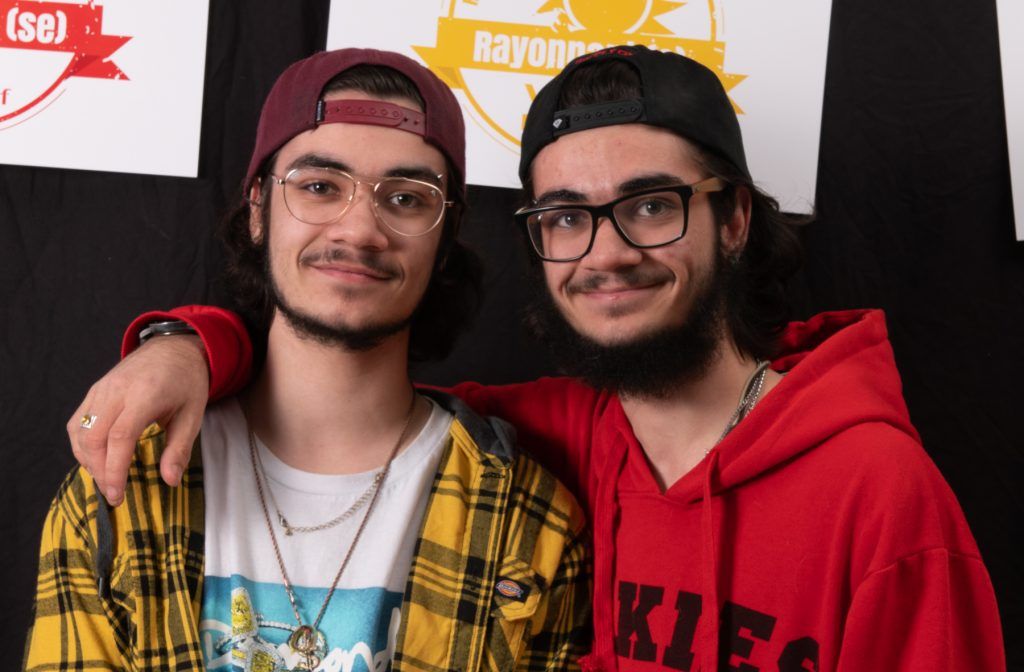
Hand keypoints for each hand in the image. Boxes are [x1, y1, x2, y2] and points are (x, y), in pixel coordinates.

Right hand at [68, 335, 208, 504]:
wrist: (173, 348)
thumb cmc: (186, 382)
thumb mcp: (193, 415)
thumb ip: (179, 448)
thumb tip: (170, 481)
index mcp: (145, 393)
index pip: (120, 436)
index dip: (114, 469)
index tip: (118, 494)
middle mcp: (117, 390)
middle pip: (94, 437)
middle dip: (100, 471)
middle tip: (114, 495)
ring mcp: (101, 388)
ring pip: (80, 432)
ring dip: (89, 461)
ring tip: (107, 480)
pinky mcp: (94, 391)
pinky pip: (77, 423)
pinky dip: (81, 446)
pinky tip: (97, 460)